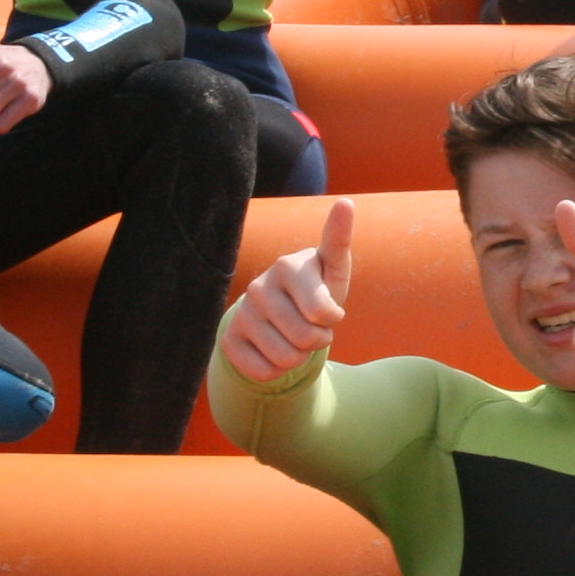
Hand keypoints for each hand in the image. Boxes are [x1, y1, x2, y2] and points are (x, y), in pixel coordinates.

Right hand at [221, 196, 353, 383]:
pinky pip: (264, 373)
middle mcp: (259, 287)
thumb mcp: (332, 269)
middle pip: (306, 339)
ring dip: (300, 357)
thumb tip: (346, 202)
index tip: (328, 309)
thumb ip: (339, 240)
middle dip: (318, 340)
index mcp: (287, 265)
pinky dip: (277, 370)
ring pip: (286, 359)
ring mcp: (241, 314)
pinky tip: (275, 349)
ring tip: (295, 337)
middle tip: (313, 326)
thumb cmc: (316, 289)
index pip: (322, 311)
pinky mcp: (229, 340)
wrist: (280, 315)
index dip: (332, 319)